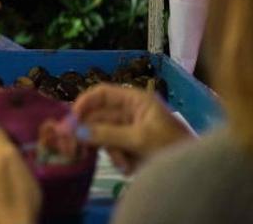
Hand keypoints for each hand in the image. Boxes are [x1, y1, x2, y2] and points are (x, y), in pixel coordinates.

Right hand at [72, 84, 193, 173]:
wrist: (194, 173)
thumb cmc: (171, 146)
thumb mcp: (138, 139)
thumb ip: (106, 134)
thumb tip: (76, 131)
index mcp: (135, 100)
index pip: (102, 93)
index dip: (85, 102)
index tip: (71, 118)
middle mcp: (131, 111)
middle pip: (99, 116)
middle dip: (93, 133)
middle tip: (76, 146)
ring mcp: (131, 129)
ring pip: (104, 135)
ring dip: (110, 150)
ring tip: (123, 164)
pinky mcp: (132, 147)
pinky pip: (113, 148)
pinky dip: (118, 159)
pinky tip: (129, 168)